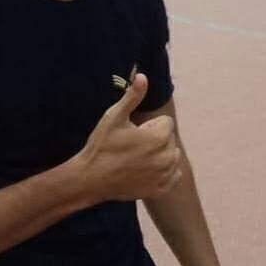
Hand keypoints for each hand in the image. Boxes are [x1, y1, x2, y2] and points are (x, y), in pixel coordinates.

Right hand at [77, 74, 182, 201]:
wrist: (92, 178)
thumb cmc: (102, 145)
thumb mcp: (114, 116)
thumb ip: (132, 96)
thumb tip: (143, 76)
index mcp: (159, 137)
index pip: (166, 122)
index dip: (148, 124)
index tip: (132, 132)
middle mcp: (168, 157)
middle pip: (168, 139)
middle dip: (154, 138)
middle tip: (131, 144)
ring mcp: (166, 175)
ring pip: (172, 157)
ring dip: (159, 154)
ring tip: (136, 158)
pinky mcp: (162, 189)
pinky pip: (173, 175)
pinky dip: (162, 172)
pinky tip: (144, 170)